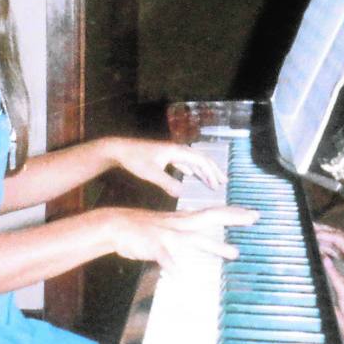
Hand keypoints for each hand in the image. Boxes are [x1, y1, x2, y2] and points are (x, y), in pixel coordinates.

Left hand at [105, 137, 226, 196]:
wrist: (120, 149)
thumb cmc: (134, 160)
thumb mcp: (151, 173)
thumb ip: (167, 183)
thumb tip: (182, 193)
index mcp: (176, 151)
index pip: (200, 161)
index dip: (211, 172)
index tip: (219, 184)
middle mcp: (176, 149)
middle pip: (200, 159)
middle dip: (213, 170)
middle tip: (223, 183)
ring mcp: (171, 152)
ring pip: (193, 161)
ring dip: (203, 171)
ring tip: (212, 182)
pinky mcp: (165, 156)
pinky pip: (184, 163)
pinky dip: (191, 170)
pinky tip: (192, 176)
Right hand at [110, 206, 258, 270]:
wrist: (116, 225)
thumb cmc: (144, 229)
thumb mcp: (169, 227)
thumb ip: (187, 234)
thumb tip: (204, 241)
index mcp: (183, 219)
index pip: (212, 213)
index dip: (233, 212)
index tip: (253, 213)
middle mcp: (179, 224)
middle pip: (209, 218)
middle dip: (232, 218)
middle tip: (254, 218)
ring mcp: (167, 234)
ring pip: (194, 239)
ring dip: (214, 246)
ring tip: (234, 253)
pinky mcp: (153, 246)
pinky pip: (164, 256)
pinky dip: (171, 264)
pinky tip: (178, 274)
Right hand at [315, 223, 343, 324]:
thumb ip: (339, 277)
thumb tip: (324, 261)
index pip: (339, 238)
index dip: (325, 234)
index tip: (311, 233)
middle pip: (339, 236)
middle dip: (324, 229)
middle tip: (308, 226)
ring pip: (339, 243)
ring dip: (325, 237)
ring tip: (311, 234)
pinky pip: (339, 252)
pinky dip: (328, 248)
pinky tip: (321, 251)